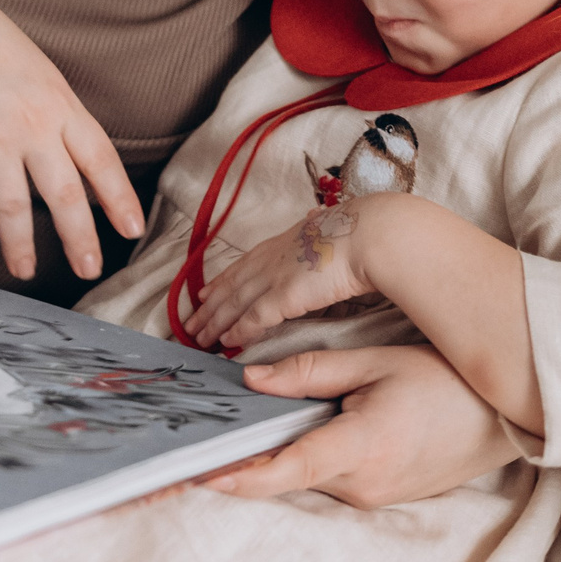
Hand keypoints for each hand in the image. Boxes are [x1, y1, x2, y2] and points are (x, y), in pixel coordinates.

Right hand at [0, 0, 142, 279]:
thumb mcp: (41, 73)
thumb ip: (59, 115)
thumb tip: (75, 158)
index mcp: (59, 105)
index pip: (101, 161)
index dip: (119, 200)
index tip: (130, 229)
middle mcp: (30, 129)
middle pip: (64, 197)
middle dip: (79, 240)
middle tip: (89, 268)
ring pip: (15, 209)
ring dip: (21, 246)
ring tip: (25, 268)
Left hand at [187, 200, 376, 354]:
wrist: (370, 234)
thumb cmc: (360, 231)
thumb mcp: (331, 226)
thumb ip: (317, 231)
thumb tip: (315, 219)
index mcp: (285, 241)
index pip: (245, 263)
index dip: (223, 278)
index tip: (206, 290)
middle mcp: (273, 258)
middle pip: (232, 284)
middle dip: (209, 305)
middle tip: (190, 321)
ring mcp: (276, 276)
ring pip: (235, 303)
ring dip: (214, 322)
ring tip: (198, 337)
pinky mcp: (284, 297)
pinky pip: (254, 318)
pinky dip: (238, 331)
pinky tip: (226, 342)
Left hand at [202, 344, 514, 509]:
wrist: (503, 419)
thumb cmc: (444, 381)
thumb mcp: (374, 363)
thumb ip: (309, 372)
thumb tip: (250, 380)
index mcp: (362, 446)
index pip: (289, 469)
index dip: (242, 477)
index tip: (203, 475)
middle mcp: (364, 484)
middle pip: (289, 473)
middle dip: (253, 454)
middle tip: (212, 433)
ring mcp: (374, 497)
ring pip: (310, 475)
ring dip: (289, 450)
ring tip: (266, 416)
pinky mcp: (381, 499)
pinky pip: (333, 479)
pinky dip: (315, 457)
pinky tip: (314, 427)